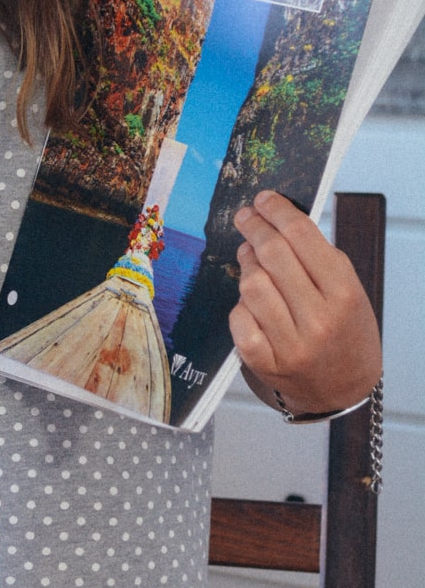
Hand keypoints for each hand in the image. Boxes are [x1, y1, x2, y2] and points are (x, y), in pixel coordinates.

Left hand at [230, 189, 380, 416]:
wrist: (344, 388)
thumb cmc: (345, 332)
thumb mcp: (349, 290)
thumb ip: (317, 257)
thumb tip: (276, 219)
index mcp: (344, 294)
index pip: (302, 237)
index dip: (278, 211)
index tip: (264, 199)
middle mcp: (318, 319)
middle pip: (273, 255)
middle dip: (255, 228)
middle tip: (246, 217)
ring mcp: (290, 344)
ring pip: (251, 284)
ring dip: (247, 263)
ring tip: (250, 255)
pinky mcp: (264, 362)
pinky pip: (239, 318)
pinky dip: (241, 304)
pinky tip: (250, 300)